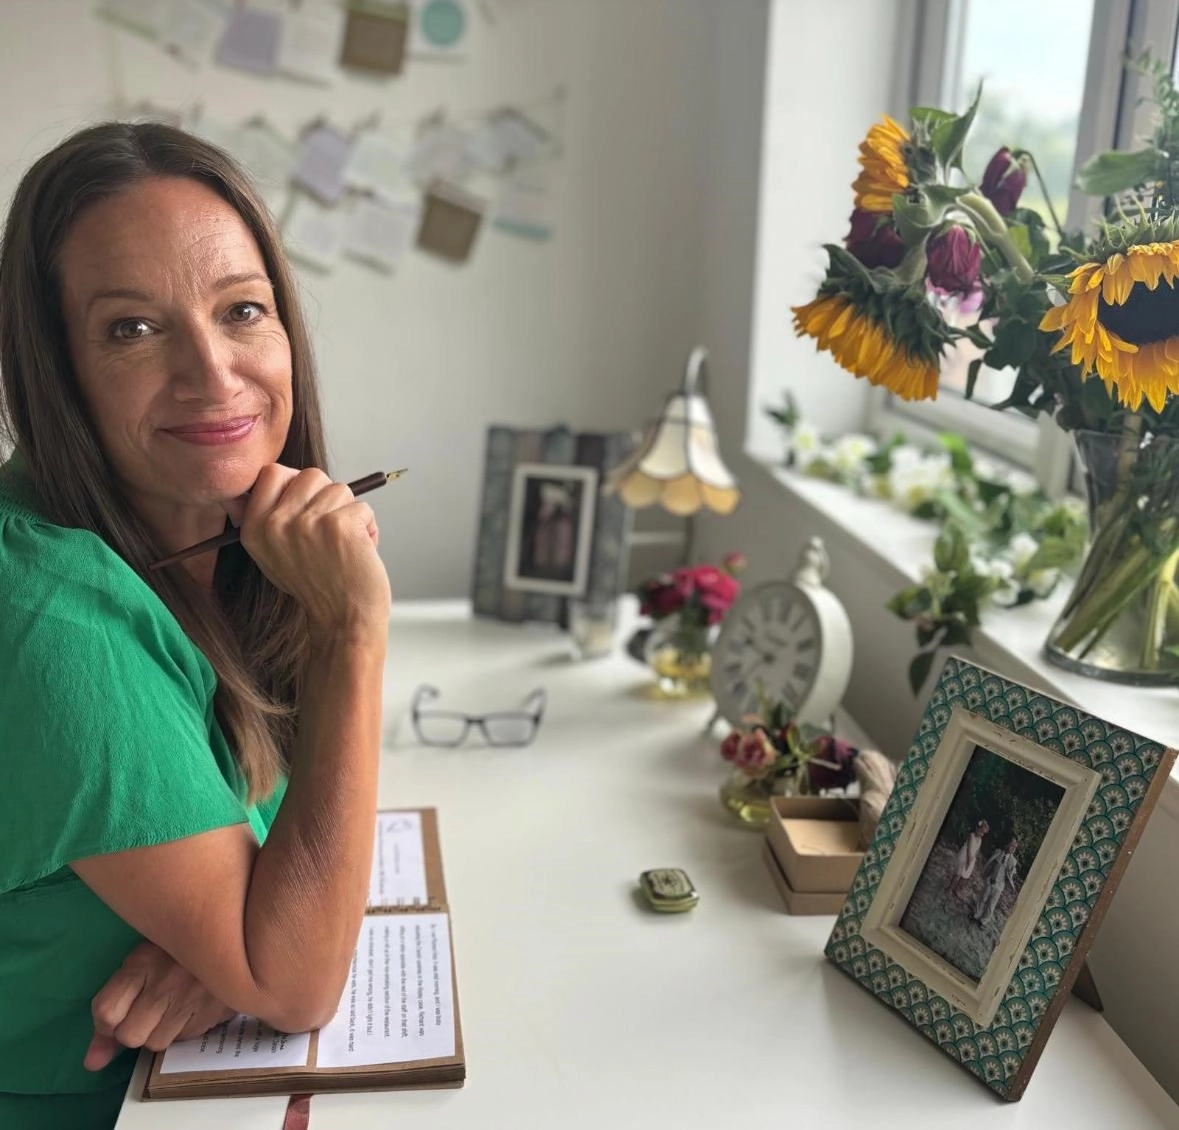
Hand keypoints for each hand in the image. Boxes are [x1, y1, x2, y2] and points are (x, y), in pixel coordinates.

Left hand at [85, 941, 234, 1071]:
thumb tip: (92, 1063)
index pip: (105, 1012)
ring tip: (173, 1006)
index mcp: (142, 962)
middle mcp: (165, 983)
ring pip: (156, 1043)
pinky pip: (185, 1038)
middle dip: (134, 1029)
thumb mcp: (140, 964)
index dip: (106, 1023)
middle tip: (149, 1009)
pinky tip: (193, 1006)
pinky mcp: (215, 1010)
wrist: (233, 934)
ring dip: (160, 1031)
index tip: (119, 1015)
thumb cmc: (176, 947)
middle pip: (129, 1035)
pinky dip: (184, 1029)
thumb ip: (113, 1010)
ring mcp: (192, 998)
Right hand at [223, 465, 391, 642]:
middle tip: (330, 531)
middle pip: (310, 475)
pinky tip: (360, 551)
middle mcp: (275, 523)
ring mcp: (307, 523)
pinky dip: (368, 528)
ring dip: (350, 514)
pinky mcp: (339, 525)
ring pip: (339, 488)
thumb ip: (268, 517)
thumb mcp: (274, 555)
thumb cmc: (317, 588)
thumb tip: (273, 475)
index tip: (308, 506)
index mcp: (254, 528)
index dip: (297, 484)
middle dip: (328, 498)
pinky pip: (362, 507)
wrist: (343, 622)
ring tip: (345, 545)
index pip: (272, 473)